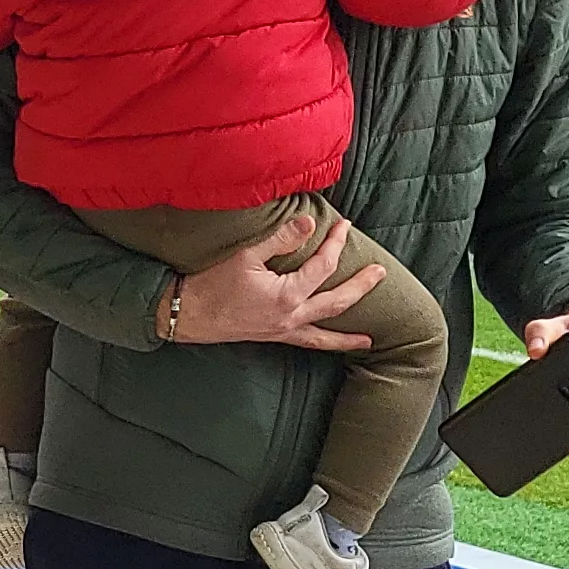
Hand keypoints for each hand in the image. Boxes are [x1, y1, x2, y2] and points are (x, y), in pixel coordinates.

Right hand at [153, 211, 386, 350]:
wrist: (188, 314)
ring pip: (327, 332)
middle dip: (361, 286)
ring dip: (350, 334)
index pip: (323, 265)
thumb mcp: (247, 256)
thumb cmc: (213, 284)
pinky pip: (308, 343)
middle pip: (338, 301)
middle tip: (380, 273)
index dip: (336, 242)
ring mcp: (284, 330)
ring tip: (371, 338)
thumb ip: (281, 238)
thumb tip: (309, 223)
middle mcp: (291, 316)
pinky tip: (335, 345)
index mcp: (287, 294)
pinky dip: (326, 345)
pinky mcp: (274, 336)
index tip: (343, 226)